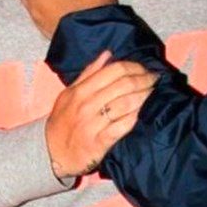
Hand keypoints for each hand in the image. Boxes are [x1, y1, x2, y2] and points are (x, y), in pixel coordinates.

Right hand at [45, 51, 157, 177]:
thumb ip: (88, 73)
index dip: (134, 67)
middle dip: (144, 80)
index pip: (113, 70)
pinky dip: (135, 117)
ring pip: (125, 104)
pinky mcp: (99, 143)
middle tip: (155, 79)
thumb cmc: (63, 120)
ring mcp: (93, 124)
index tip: (145, 69)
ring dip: (144, 96)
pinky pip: (123, 126)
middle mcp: (86, 105)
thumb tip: (108, 53)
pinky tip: (143, 113)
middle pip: (123, 85)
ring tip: (153, 93)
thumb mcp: (69, 94)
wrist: (51, 153)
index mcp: (80, 90)